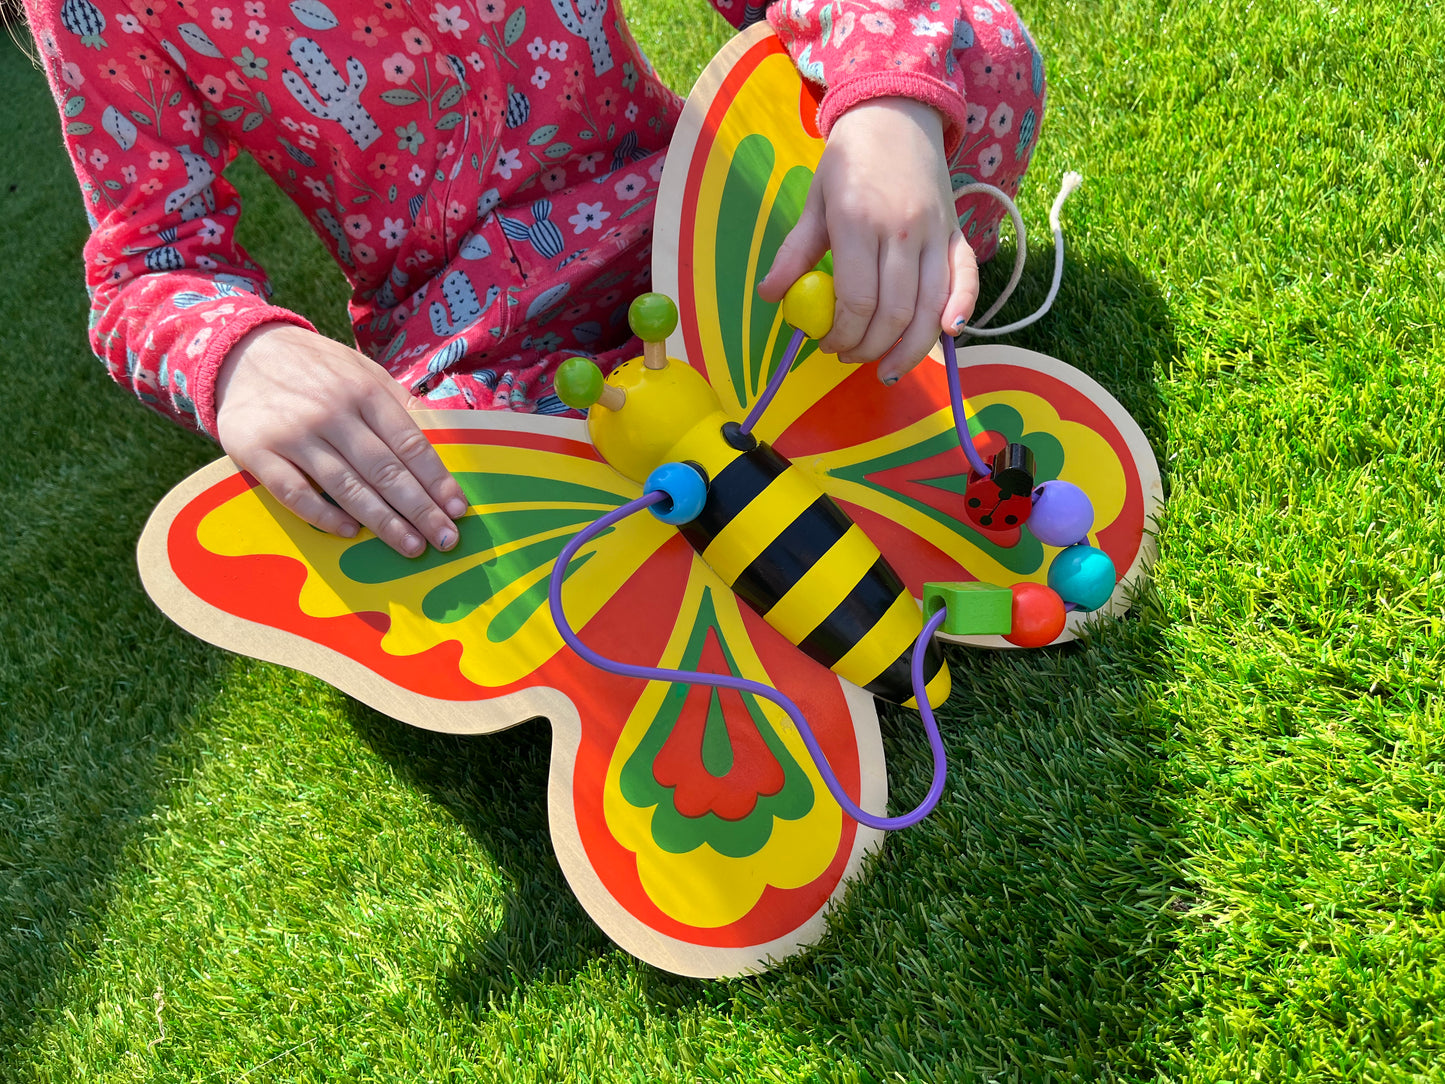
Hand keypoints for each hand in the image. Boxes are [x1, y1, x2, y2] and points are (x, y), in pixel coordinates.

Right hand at [214, 324, 467, 556]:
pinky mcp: (257, 452)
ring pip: (345, 486)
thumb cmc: (316, 370)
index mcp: (364, 392)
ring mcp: (293, 434)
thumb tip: (439, 439)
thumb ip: (396, 404)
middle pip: (384, 470)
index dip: (436, 480)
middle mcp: (332, 413)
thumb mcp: (361, 370)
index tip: (458, 509)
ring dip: (382, 521)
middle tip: (446, 540)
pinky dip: (322, 515)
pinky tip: (350, 532)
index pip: (409, 444)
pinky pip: (293, 492)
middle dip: (420, 509)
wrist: (241, 352)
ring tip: (411, 546)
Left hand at [757, 96, 978, 382]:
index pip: (856, 300)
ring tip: (887, 366)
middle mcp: (901, 231)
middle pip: (894, 312)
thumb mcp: (816, 202)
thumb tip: (770, 295)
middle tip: (849, 356)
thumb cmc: (850, 159)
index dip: (842, 334)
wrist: (895, 112)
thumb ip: (796, 252)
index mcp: (858, 223)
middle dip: (870, 347)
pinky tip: (946, 335)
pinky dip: (961, 309)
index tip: (826, 342)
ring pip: (931, 307)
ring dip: (909, 348)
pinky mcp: (956, 232)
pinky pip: (966, 278)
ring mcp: (934, 233)